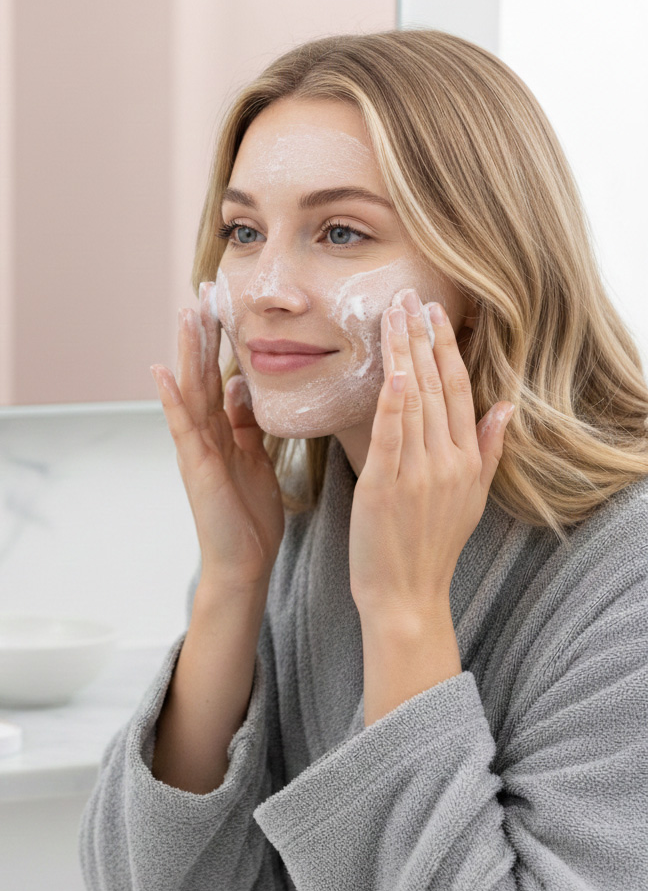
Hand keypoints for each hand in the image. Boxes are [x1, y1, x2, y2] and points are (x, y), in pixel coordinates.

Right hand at [151, 283, 284, 588]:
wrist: (243, 562)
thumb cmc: (250, 517)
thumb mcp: (255, 460)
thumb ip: (247, 425)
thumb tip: (242, 387)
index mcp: (222, 432)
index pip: (219, 375)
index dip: (221, 340)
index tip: (224, 304)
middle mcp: (204, 435)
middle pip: (201, 374)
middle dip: (203, 333)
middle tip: (203, 292)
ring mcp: (196, 449)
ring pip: (190, 391)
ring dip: (187, 352)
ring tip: (186, 314)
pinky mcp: (195, 467)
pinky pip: (182, 427)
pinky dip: (171, 399)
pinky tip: (162, 372)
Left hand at [349, 288, 514, 618]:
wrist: (406, 595)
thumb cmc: (432, 546)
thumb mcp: (472, 497)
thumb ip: (487, 450)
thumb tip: (507, 406)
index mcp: (466, 460)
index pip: (460, 391)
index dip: (449, 349)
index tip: (438, 313)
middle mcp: (446, 461)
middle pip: (436, 387)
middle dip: (423, 338)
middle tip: (410, 295)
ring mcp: (416, 473)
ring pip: (413, 402)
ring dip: (403, 354)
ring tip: (394, 314)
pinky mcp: (383, 486)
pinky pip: (391, 436)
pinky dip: (393, 402)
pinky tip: (394, 370)